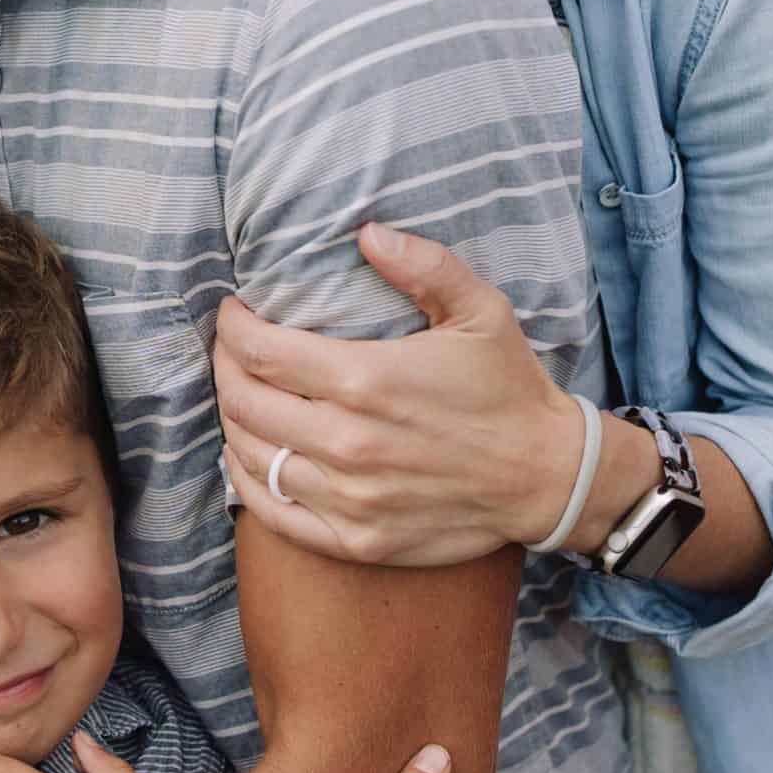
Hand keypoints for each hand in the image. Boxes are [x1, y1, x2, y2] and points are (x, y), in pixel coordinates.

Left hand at [215, 223, 586, 565]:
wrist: (548, 476)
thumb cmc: (509, 388)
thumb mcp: (480, 311)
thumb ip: (424, 266)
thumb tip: (367, 232)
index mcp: (369, 380)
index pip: (261, 352)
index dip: (233, 328)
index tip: (233, 313)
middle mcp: (349, 443)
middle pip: (244, 402)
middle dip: (225, 368)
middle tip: (230, 350)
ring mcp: (350, 497)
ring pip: (252, 455)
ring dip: (233, 421)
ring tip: (239, 396)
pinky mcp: (356, 539)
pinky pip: (275, 513)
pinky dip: (248, 481)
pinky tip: (247, 455)